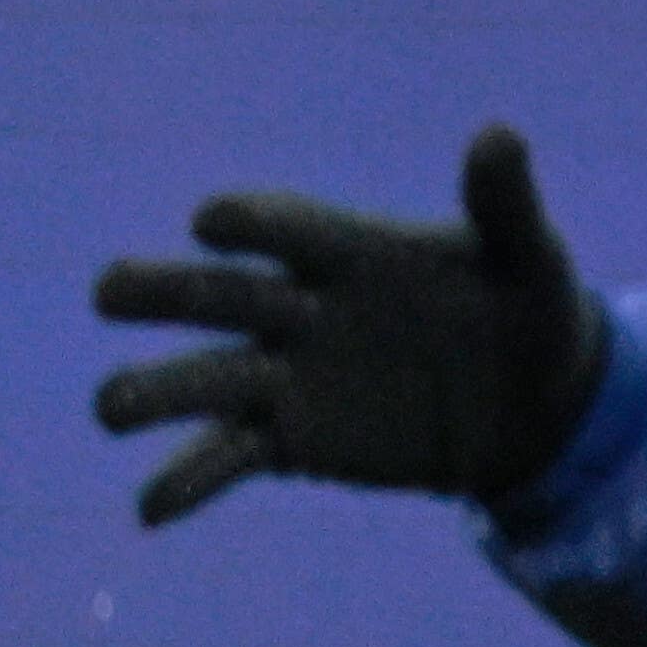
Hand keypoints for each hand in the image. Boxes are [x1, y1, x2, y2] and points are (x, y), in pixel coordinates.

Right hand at [91, 126, 611, 523]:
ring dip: (155, 390)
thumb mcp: (533, 262)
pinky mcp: (291, 439)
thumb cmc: (528, 311)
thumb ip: (505, 208)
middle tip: (110, 292)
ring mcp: (287, 375)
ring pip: (205, 378)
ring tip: (108, 410)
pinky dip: (189, 480)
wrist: (538, 404)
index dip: (252, 223)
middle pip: (218, 295)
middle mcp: (299, 308)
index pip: (287, 227)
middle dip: (163, 293)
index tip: (211, 223)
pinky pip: (230, 455)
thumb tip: (500, 134)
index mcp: (349, 250)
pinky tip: (150, 511)